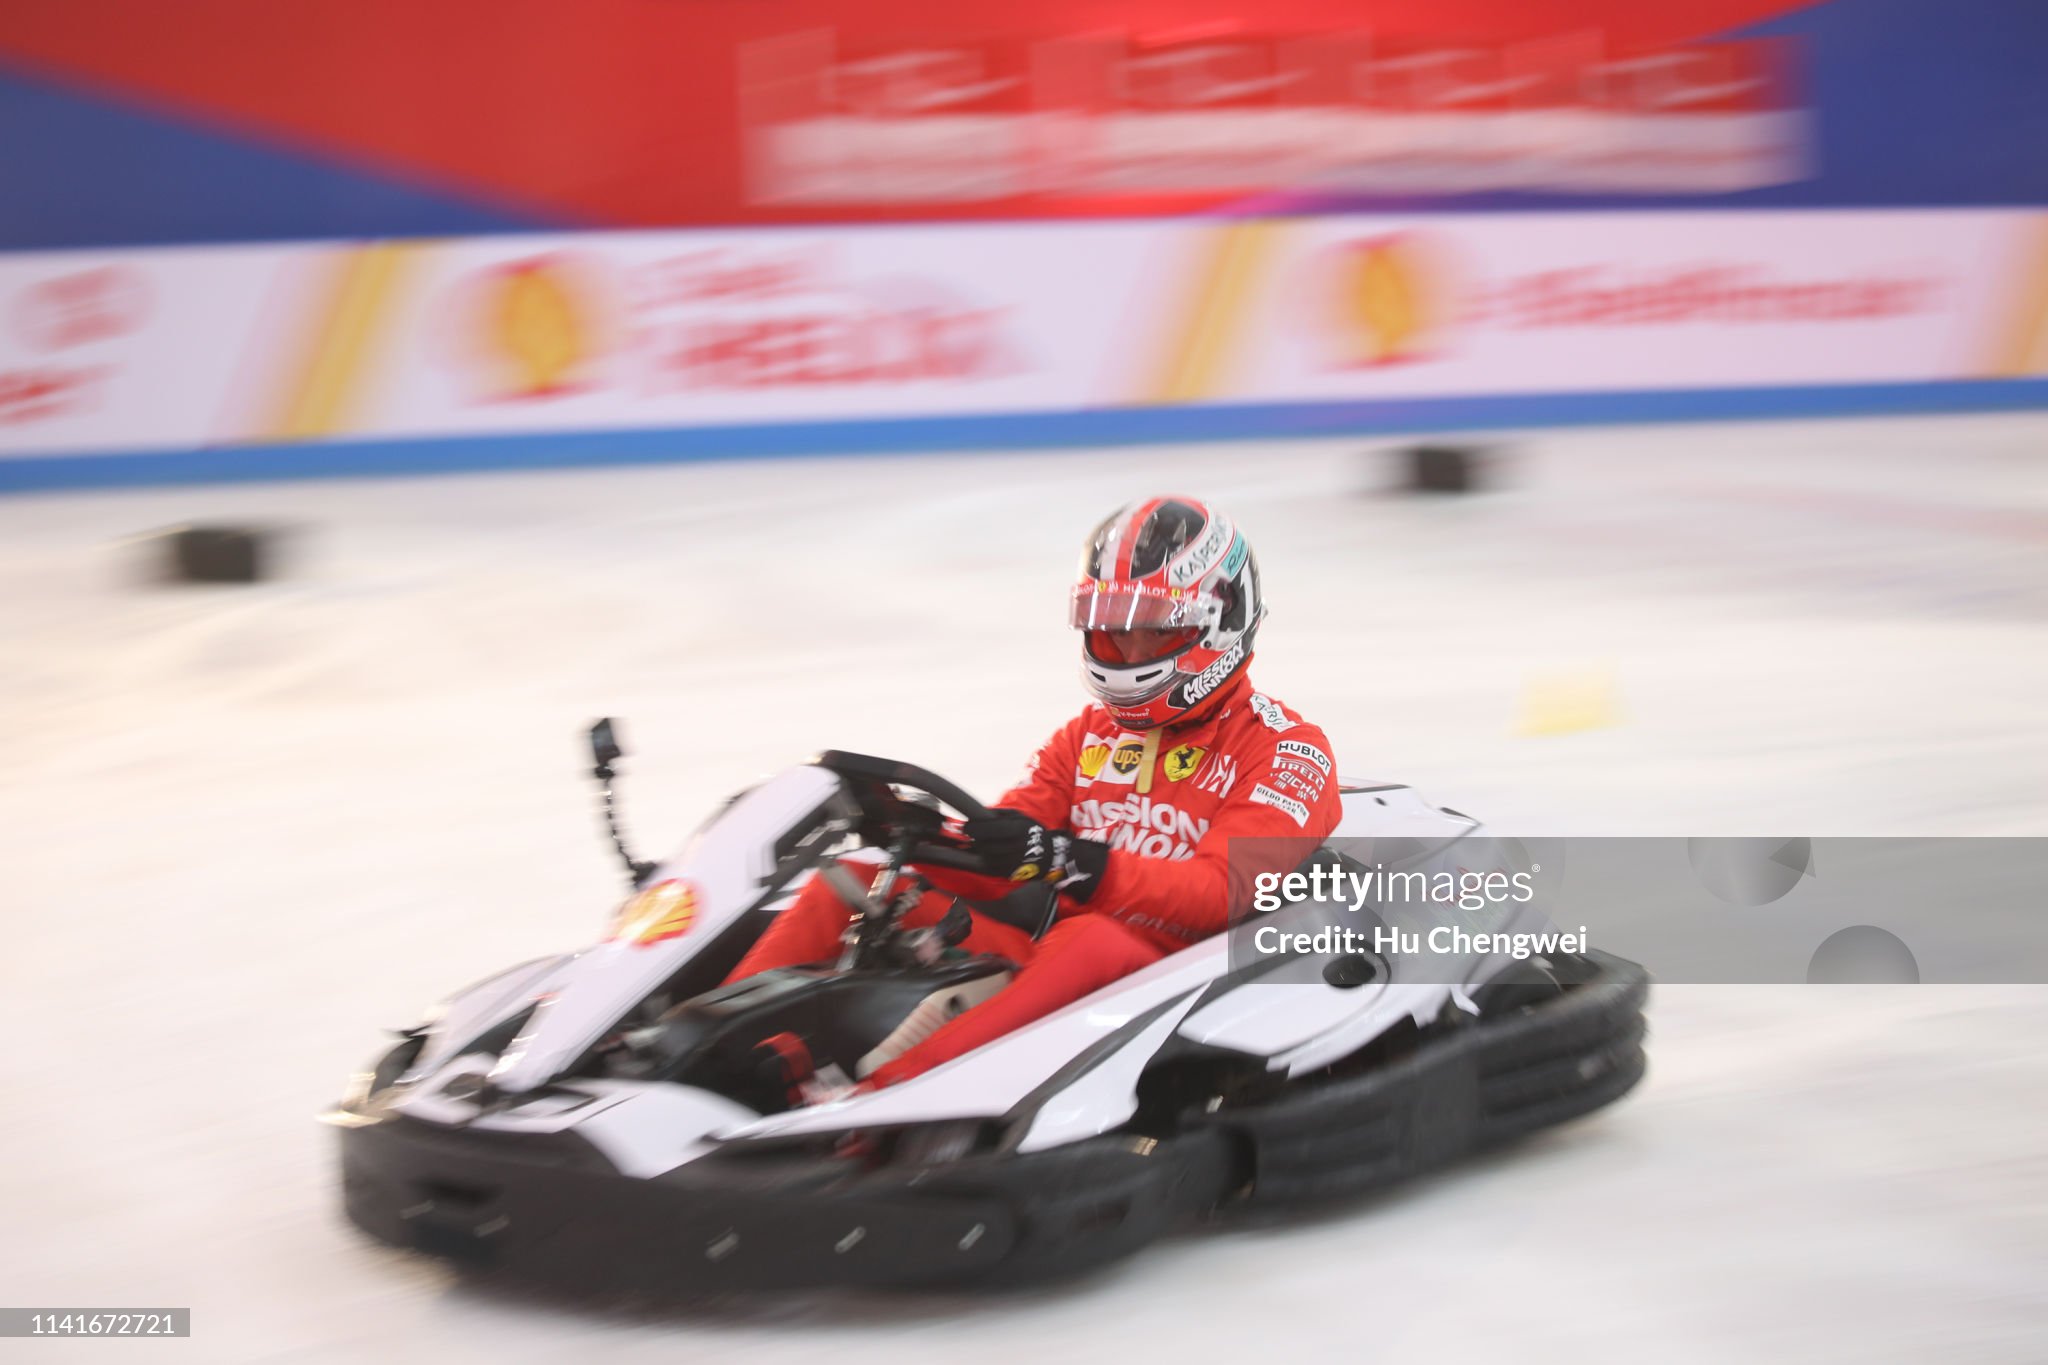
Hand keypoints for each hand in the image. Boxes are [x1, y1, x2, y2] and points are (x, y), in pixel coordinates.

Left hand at [962, 809, 1105, 901]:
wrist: (1049, 855)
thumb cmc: (1032, 831)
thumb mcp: (1019, 817)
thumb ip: (999, 814)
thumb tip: (978, 813)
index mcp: (1016, 830)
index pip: (987, 829)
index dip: (973, 828)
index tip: (967, 826)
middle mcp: (1013, 847)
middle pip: (983, 844)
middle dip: (975, 839)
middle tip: (972, 834)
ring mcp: (1011, 862)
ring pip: (984, 857)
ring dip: (979, 850)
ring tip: (983, 843)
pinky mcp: (1008, 873)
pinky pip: (989, 867)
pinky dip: (985, 859)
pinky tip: (990, 853)